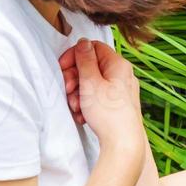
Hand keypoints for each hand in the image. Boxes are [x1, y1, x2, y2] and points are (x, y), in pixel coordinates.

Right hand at [59, 39, 145, 158]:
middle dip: (75, 78)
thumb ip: (85, 60)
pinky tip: (82, 115)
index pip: (93, 47)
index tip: (63, 67)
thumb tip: (83, 42)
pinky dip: (87, 104)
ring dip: (78, 93)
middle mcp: (122, 75)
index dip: (75, 55)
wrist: (123, 144)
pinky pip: (98, 98)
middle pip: (91, 66)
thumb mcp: (90, 82)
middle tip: (67, 89)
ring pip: (92, 84)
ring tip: (75, 107)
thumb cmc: (108, 114)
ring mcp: (121, 91)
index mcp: (118, 65)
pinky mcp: (117, 105)